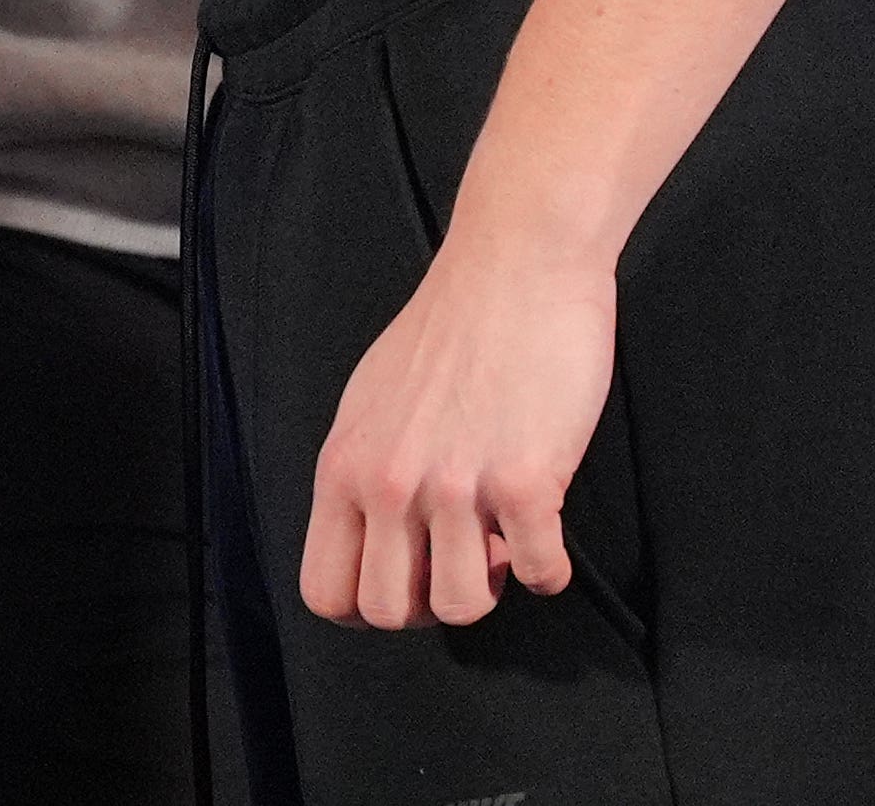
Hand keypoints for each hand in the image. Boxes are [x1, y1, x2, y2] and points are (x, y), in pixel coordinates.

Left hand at [297, 221, 612, 631]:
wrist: (517, 262)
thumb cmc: (452, 324)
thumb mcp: (372, 400)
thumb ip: (368, 470)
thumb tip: (383, 535)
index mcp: (345, 465)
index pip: (326, 590)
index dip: (368, 604)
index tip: (406, 579)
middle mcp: (390, 483)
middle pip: (388, 612)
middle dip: (430, 604)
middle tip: (459, 565)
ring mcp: (456, 485)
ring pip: (461, 606)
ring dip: (490, 587)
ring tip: (501, 545)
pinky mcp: (524, 480)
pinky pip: (537, 573)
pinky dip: (548, 570)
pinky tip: (547, 537)